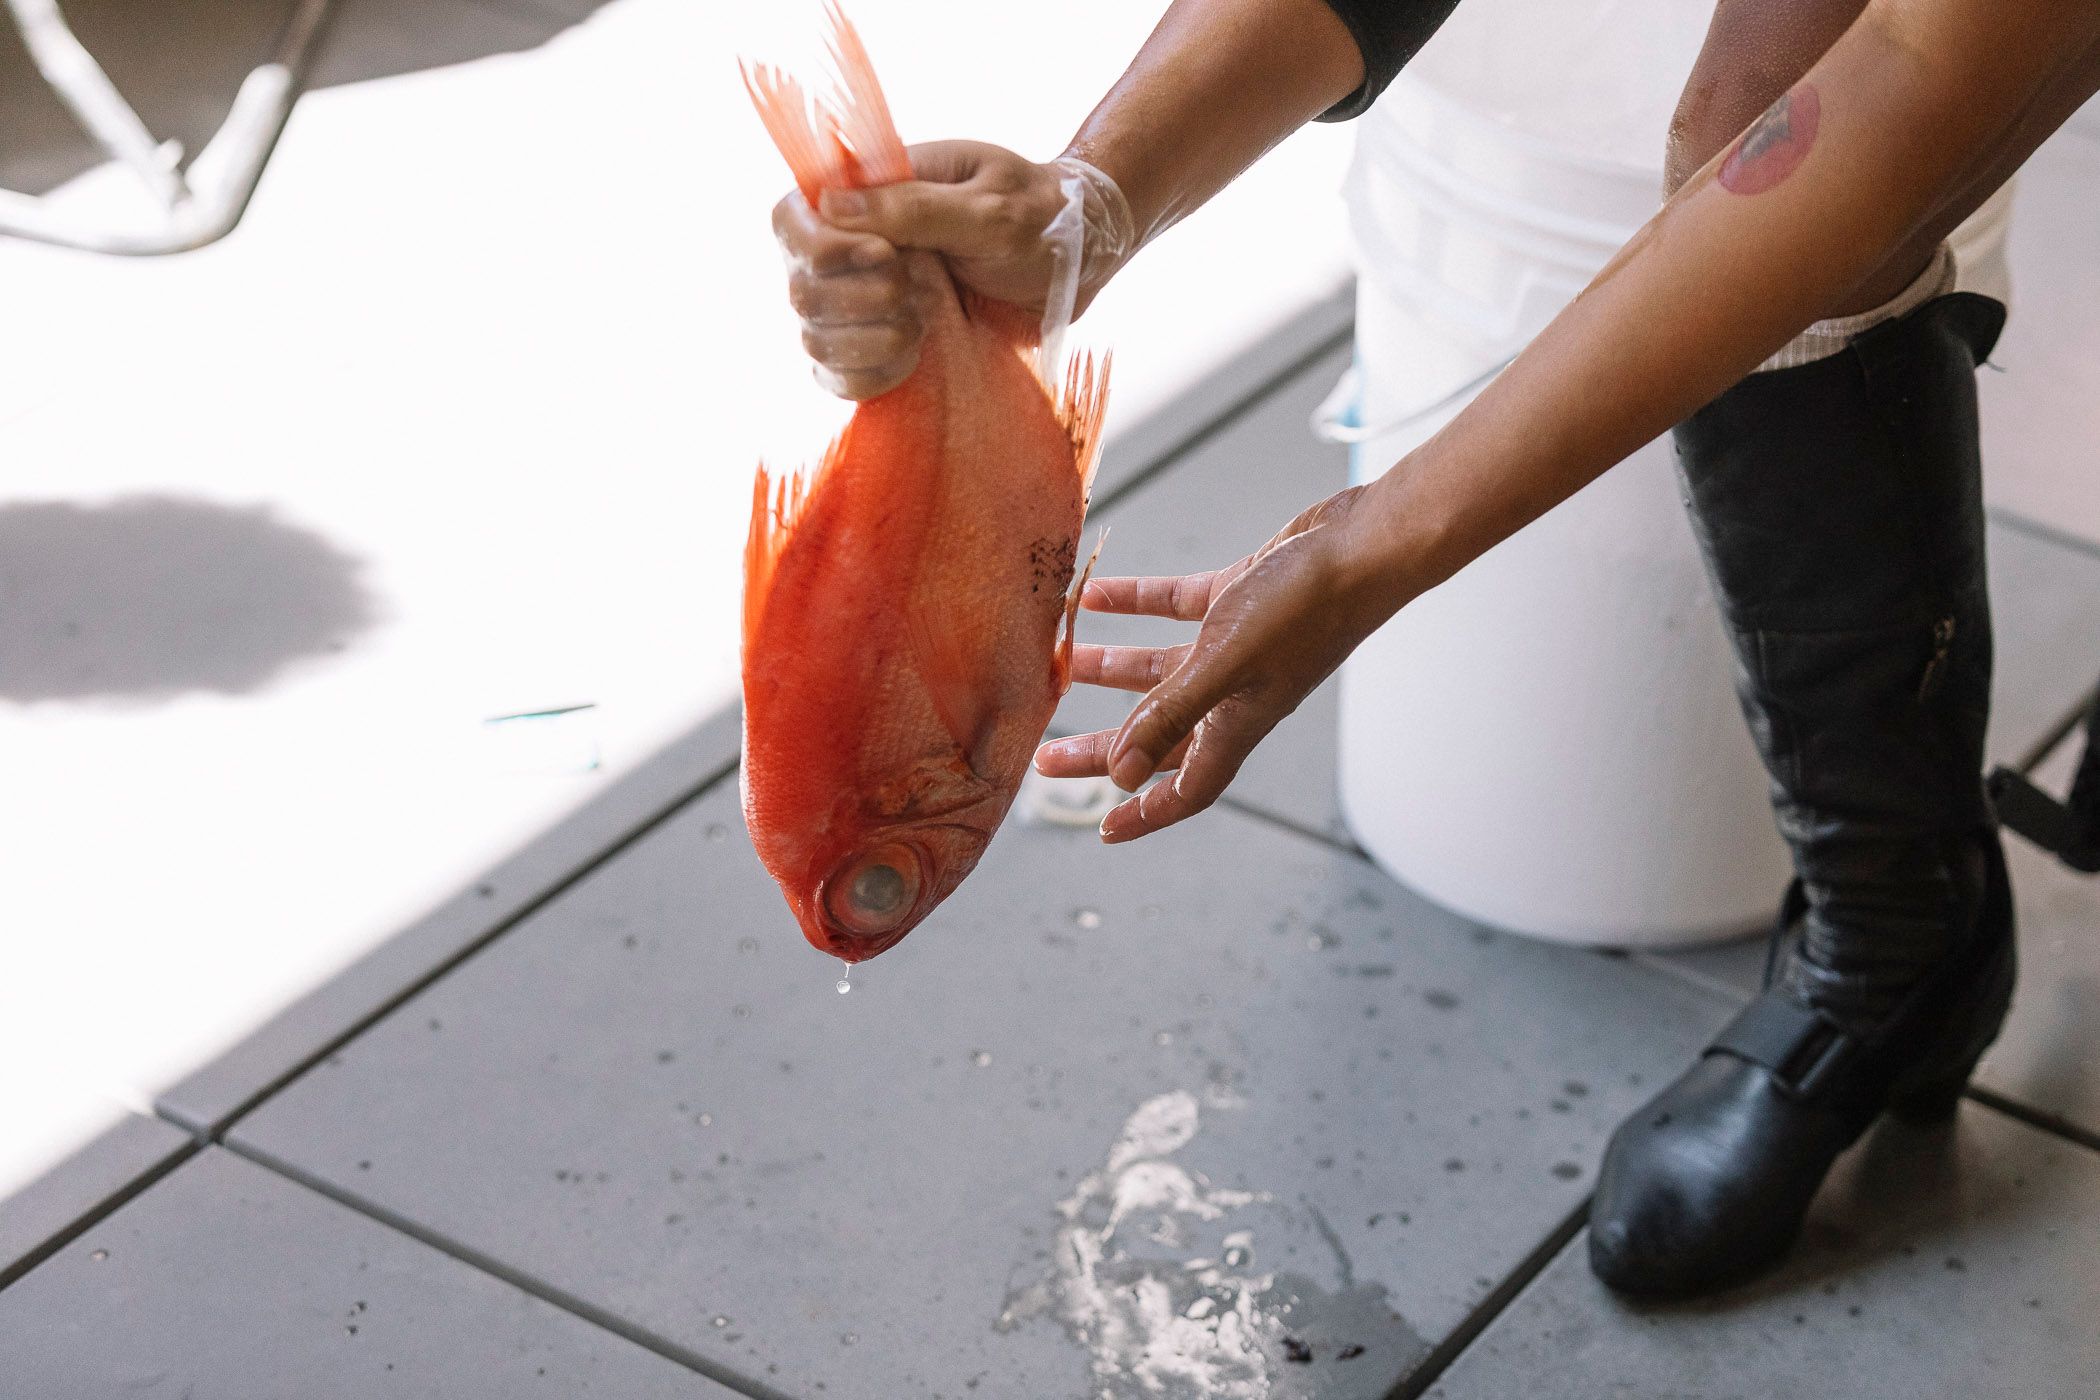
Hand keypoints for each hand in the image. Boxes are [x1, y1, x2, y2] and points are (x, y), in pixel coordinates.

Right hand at [771, 141, 1133, 399]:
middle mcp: (855, 249)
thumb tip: (832, 205)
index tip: (884, 256)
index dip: (819, 247)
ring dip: (868, 341)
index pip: (792, 218)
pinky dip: (869, 377)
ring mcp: (866, 303)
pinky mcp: (883, 348)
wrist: (1077, 263)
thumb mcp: (991, 207)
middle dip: (857, 299)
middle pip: (799, 286)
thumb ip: (916, 208)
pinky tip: (913, 361)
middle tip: (921, 291)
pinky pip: (840, 378)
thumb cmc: (1040, 218)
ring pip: (814, 337)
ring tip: (926, 324)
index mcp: (870, 195)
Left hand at [1033, 486, 1399, 842]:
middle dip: (1104, 748)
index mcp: (1239, 722)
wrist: (1366, 544)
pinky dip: (1135, 604)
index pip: (1187, 788)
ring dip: (1113, 670)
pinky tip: (1095, 595)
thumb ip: (1172, 714)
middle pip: (1159, 735)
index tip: (1103, 829)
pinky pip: (1175, 609)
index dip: (1146, 813)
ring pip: (1162, 670)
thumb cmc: (1307, 605)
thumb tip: (1122, 776)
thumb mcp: (1226, 662)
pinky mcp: (1241, 598)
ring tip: (1063, 665)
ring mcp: (1239, 646)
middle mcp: (1237, 692)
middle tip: (1047, 755)